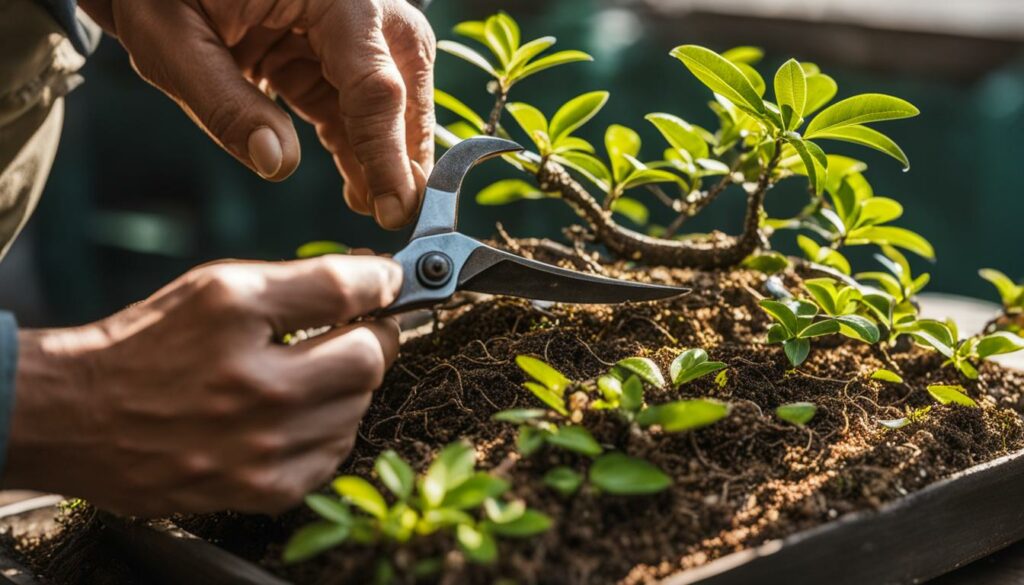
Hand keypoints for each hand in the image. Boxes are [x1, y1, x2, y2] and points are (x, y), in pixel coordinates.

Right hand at [5, 256, 400, 515]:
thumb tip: (375, 278)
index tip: (388, 280)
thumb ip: (301, 281)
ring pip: (358, 408)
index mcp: (236, 313)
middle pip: (369, 357)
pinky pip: (335, 453)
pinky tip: (296, 416)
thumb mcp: (218, 287)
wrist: (80, 417)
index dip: (381, 280)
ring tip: (311, 376)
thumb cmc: (151, 344)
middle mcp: (254, 383)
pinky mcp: (263, 489)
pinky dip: (329, 430)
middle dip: (374, 338)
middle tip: (358, 331)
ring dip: (349, 387)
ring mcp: (261, 445)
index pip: (345, 288)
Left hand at [79, 0, 435, 228]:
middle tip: (393, 214)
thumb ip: (224, 104)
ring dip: (384, 155)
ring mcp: (347, 27)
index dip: (388, 151)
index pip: (375, 81)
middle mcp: (354, 4)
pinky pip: (358, 103)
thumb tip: (278, 165)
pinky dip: (360, 146)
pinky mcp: (330, 51)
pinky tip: (358, 189)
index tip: (394, 209)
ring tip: (373, 208)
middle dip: (402, 152)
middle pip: (403, 86)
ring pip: (390, 98)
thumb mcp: (170, 41)